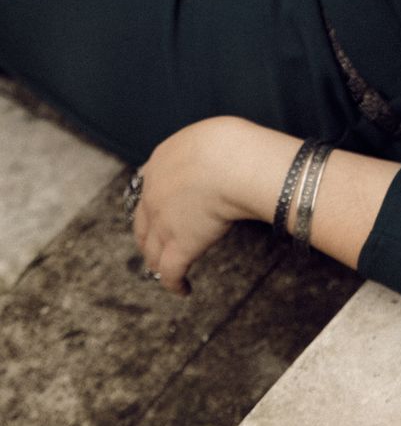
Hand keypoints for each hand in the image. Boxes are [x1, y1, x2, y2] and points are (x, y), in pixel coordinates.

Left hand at [130, 117, 247, 296]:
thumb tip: (221, 157)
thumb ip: (204, 150)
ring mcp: (163, 223)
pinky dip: (174, 284)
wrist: (231, 161)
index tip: (161, 213)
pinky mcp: (179, 246)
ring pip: (153, 252)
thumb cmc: (232, 144)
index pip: (149, 190)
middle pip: (143, 225)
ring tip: (167, 271)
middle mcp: (153, 195)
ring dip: (158, 263)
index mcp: (160, 163)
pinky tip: (183, 289)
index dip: (153, 206)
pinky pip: (170, 272)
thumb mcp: (210, 136)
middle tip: (157, 247)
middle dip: (148, 238)